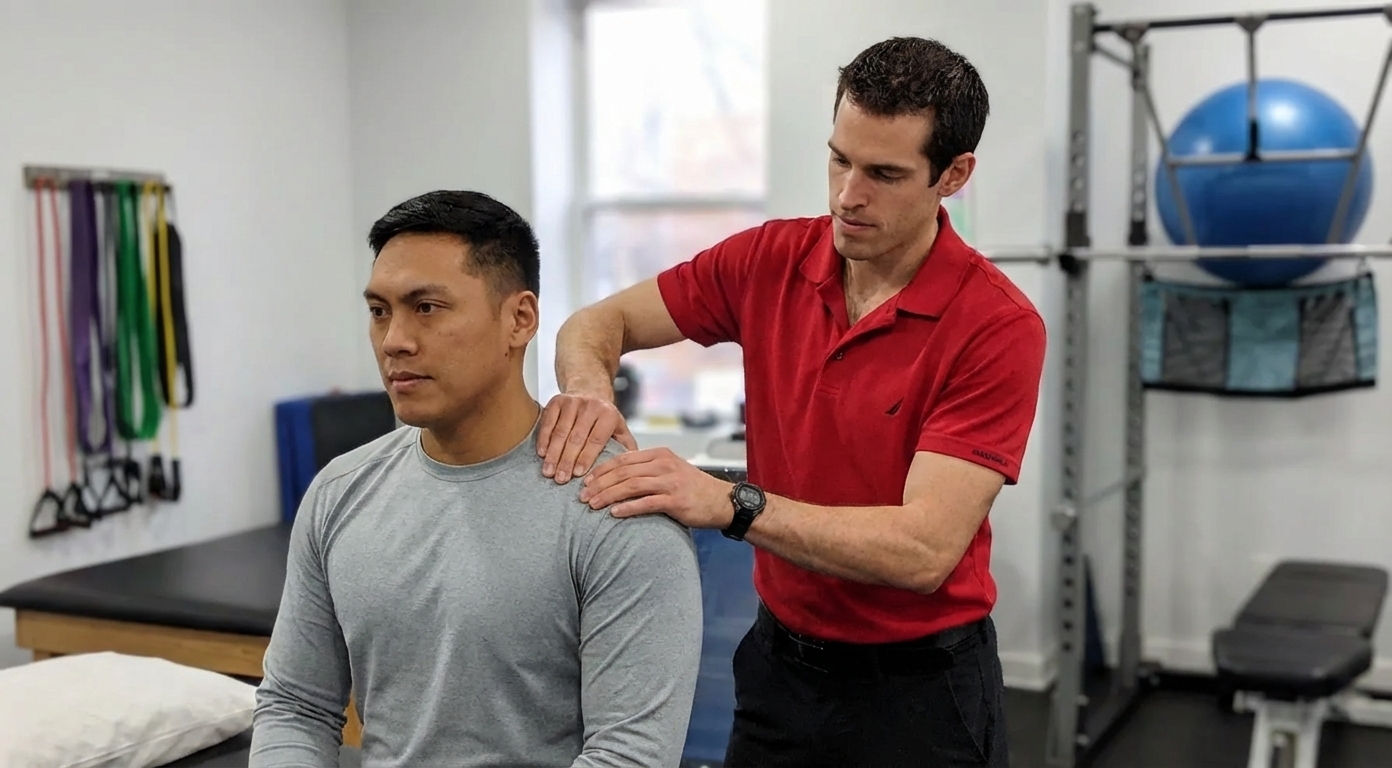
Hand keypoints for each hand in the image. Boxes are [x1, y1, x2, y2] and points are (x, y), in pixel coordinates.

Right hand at [537, 392, 637, 482]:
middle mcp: (591, 406)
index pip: (596, 439)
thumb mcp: (620, 430)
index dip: (586, 457)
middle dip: (567, 460)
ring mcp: (573, 402)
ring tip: (548, 471)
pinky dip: (544, 438)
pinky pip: (548, 421)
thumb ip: (626, 448)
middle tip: (560, 479)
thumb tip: (631, 472)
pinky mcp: (557, 400)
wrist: (589, 390)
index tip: (578, 474)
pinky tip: (542, 454)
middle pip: (576, 437)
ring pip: (561, 431)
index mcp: (609, 415)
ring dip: (553, 453)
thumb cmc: (605, 419)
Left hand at [579, 447, 733, 528]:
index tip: (586, 480)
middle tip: (582, 495)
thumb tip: (617, 476)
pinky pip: (646, 503)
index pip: (623, 459)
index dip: (601, 469)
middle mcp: (663, 465)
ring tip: (592, 505)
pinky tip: (614, 513)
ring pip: (631, 486)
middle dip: (599, 483)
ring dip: (608, 495)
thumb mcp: (670, 470)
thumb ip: (647, 470)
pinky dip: (628, 508)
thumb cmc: (692, 488)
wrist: (722, 501)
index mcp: (659, 455)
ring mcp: (670, 482)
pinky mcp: (675, 500)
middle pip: (623, 472)